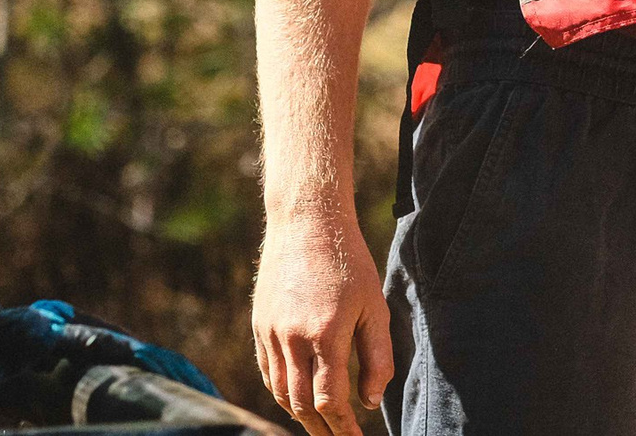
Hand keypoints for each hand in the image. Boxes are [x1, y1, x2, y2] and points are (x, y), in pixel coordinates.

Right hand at [253, 210, 393, 433]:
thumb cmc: (349, 262)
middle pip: (301, 405)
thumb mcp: (375, 306)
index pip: (330, 401)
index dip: (344, 427)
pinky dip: (281, 393)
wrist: (306, 221)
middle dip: (321, 431)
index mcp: (325, 334)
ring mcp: (270, 332)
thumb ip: (377, 357)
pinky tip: (296, 399)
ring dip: (300, 416)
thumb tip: (371, 402)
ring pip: (280, 392)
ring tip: (320, 429)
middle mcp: (292, 338)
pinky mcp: (259, 324)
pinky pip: (267, 372)